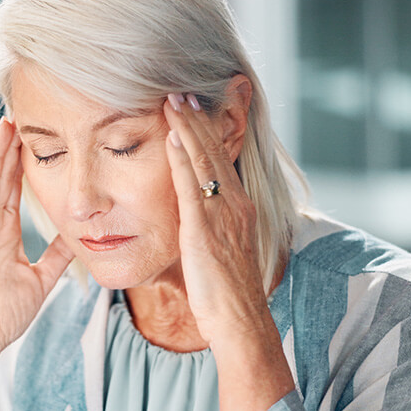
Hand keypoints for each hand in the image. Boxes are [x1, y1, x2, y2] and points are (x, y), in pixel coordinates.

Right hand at [0, 117, 74, 370]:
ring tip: (3, 126)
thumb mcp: (41, 279)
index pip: (15, 190)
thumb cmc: (3, 315)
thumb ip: (58, 256)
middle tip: (18, 117)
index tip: (34, 136)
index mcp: (4, 234)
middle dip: (9, 150)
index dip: (23, 164)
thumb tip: (81, 237)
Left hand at [162, 91, 268, 342]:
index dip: (206, 131)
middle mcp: (234, 204)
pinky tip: (171, 137)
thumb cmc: (224, 292)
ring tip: (171, 100)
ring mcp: (221, 214)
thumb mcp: (218, 249)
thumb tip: (195, 214)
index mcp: (239, 207)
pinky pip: (191, 186)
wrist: (238, 320)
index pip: (221, 158)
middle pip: (214, 150)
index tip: (191, 107)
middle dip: (196, 119)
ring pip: (204, 160)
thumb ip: (208, 225)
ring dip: (187, 127)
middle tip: (179, 90)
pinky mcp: (204, 228)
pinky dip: (182, 158)